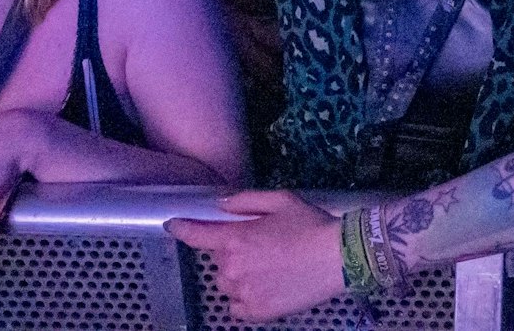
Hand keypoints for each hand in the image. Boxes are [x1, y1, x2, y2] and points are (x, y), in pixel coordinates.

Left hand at [167, 191, 345, 322]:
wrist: (340, 258)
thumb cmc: (311, 225)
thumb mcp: (281, 200)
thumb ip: (246, 201)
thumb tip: (220, 205)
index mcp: (236, 239)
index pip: (197, 235)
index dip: (182, 229)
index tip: (172, 225)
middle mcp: (233, 269)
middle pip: (218, 261)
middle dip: (233, 252)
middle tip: (263, 246)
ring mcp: (243, 293)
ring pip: (227, 285)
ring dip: (239, 276)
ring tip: (269, 269)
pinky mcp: (257, 312)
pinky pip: (236, 307)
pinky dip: (244, 299)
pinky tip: (266, 288)